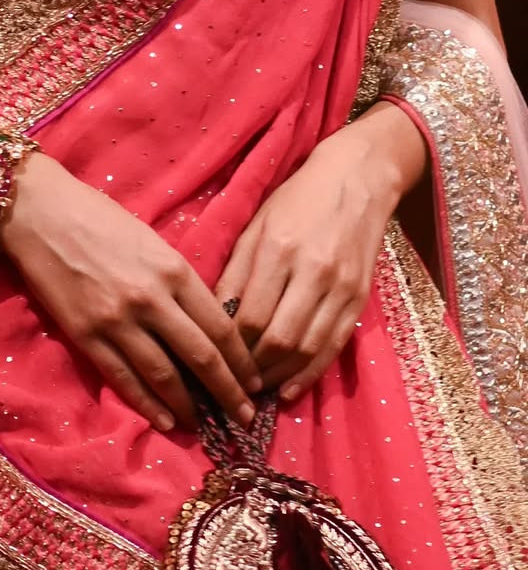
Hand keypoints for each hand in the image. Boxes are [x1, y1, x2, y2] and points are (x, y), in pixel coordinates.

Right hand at [0, 153, 260, 431]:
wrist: (40, 213)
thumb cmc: (100, 219)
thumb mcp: (154, 243)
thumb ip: (179, 282)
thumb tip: (204, 324)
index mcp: (174, 271)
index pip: (221, 328)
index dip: (243, 362)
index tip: (255, 383)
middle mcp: (151, 299)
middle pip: (202, 357)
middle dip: (228, 393)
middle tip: (244, 419)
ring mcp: (117, 321)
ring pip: (164, 375)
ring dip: (189, 406)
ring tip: (205, 426)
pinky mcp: (86, 335)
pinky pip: (123, 378)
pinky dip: (147, 404)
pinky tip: (165, 421)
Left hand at [215, 102, 427, 400]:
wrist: (359, 178)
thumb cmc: (296, 200)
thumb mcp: (255, 226)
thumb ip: (234, 273)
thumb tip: (212, 320)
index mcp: (279, 249)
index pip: (248, 316)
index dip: (228, 348)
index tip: (210, 362)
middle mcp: (313, 271)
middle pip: (277, 339)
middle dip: (250, 370)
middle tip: (228, 385)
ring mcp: (341, 287)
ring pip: (305, 349)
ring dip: (276, 377)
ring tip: (252, 392)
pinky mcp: (359, 298)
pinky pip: (332, 347)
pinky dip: (308, 374)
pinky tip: (287, 390)